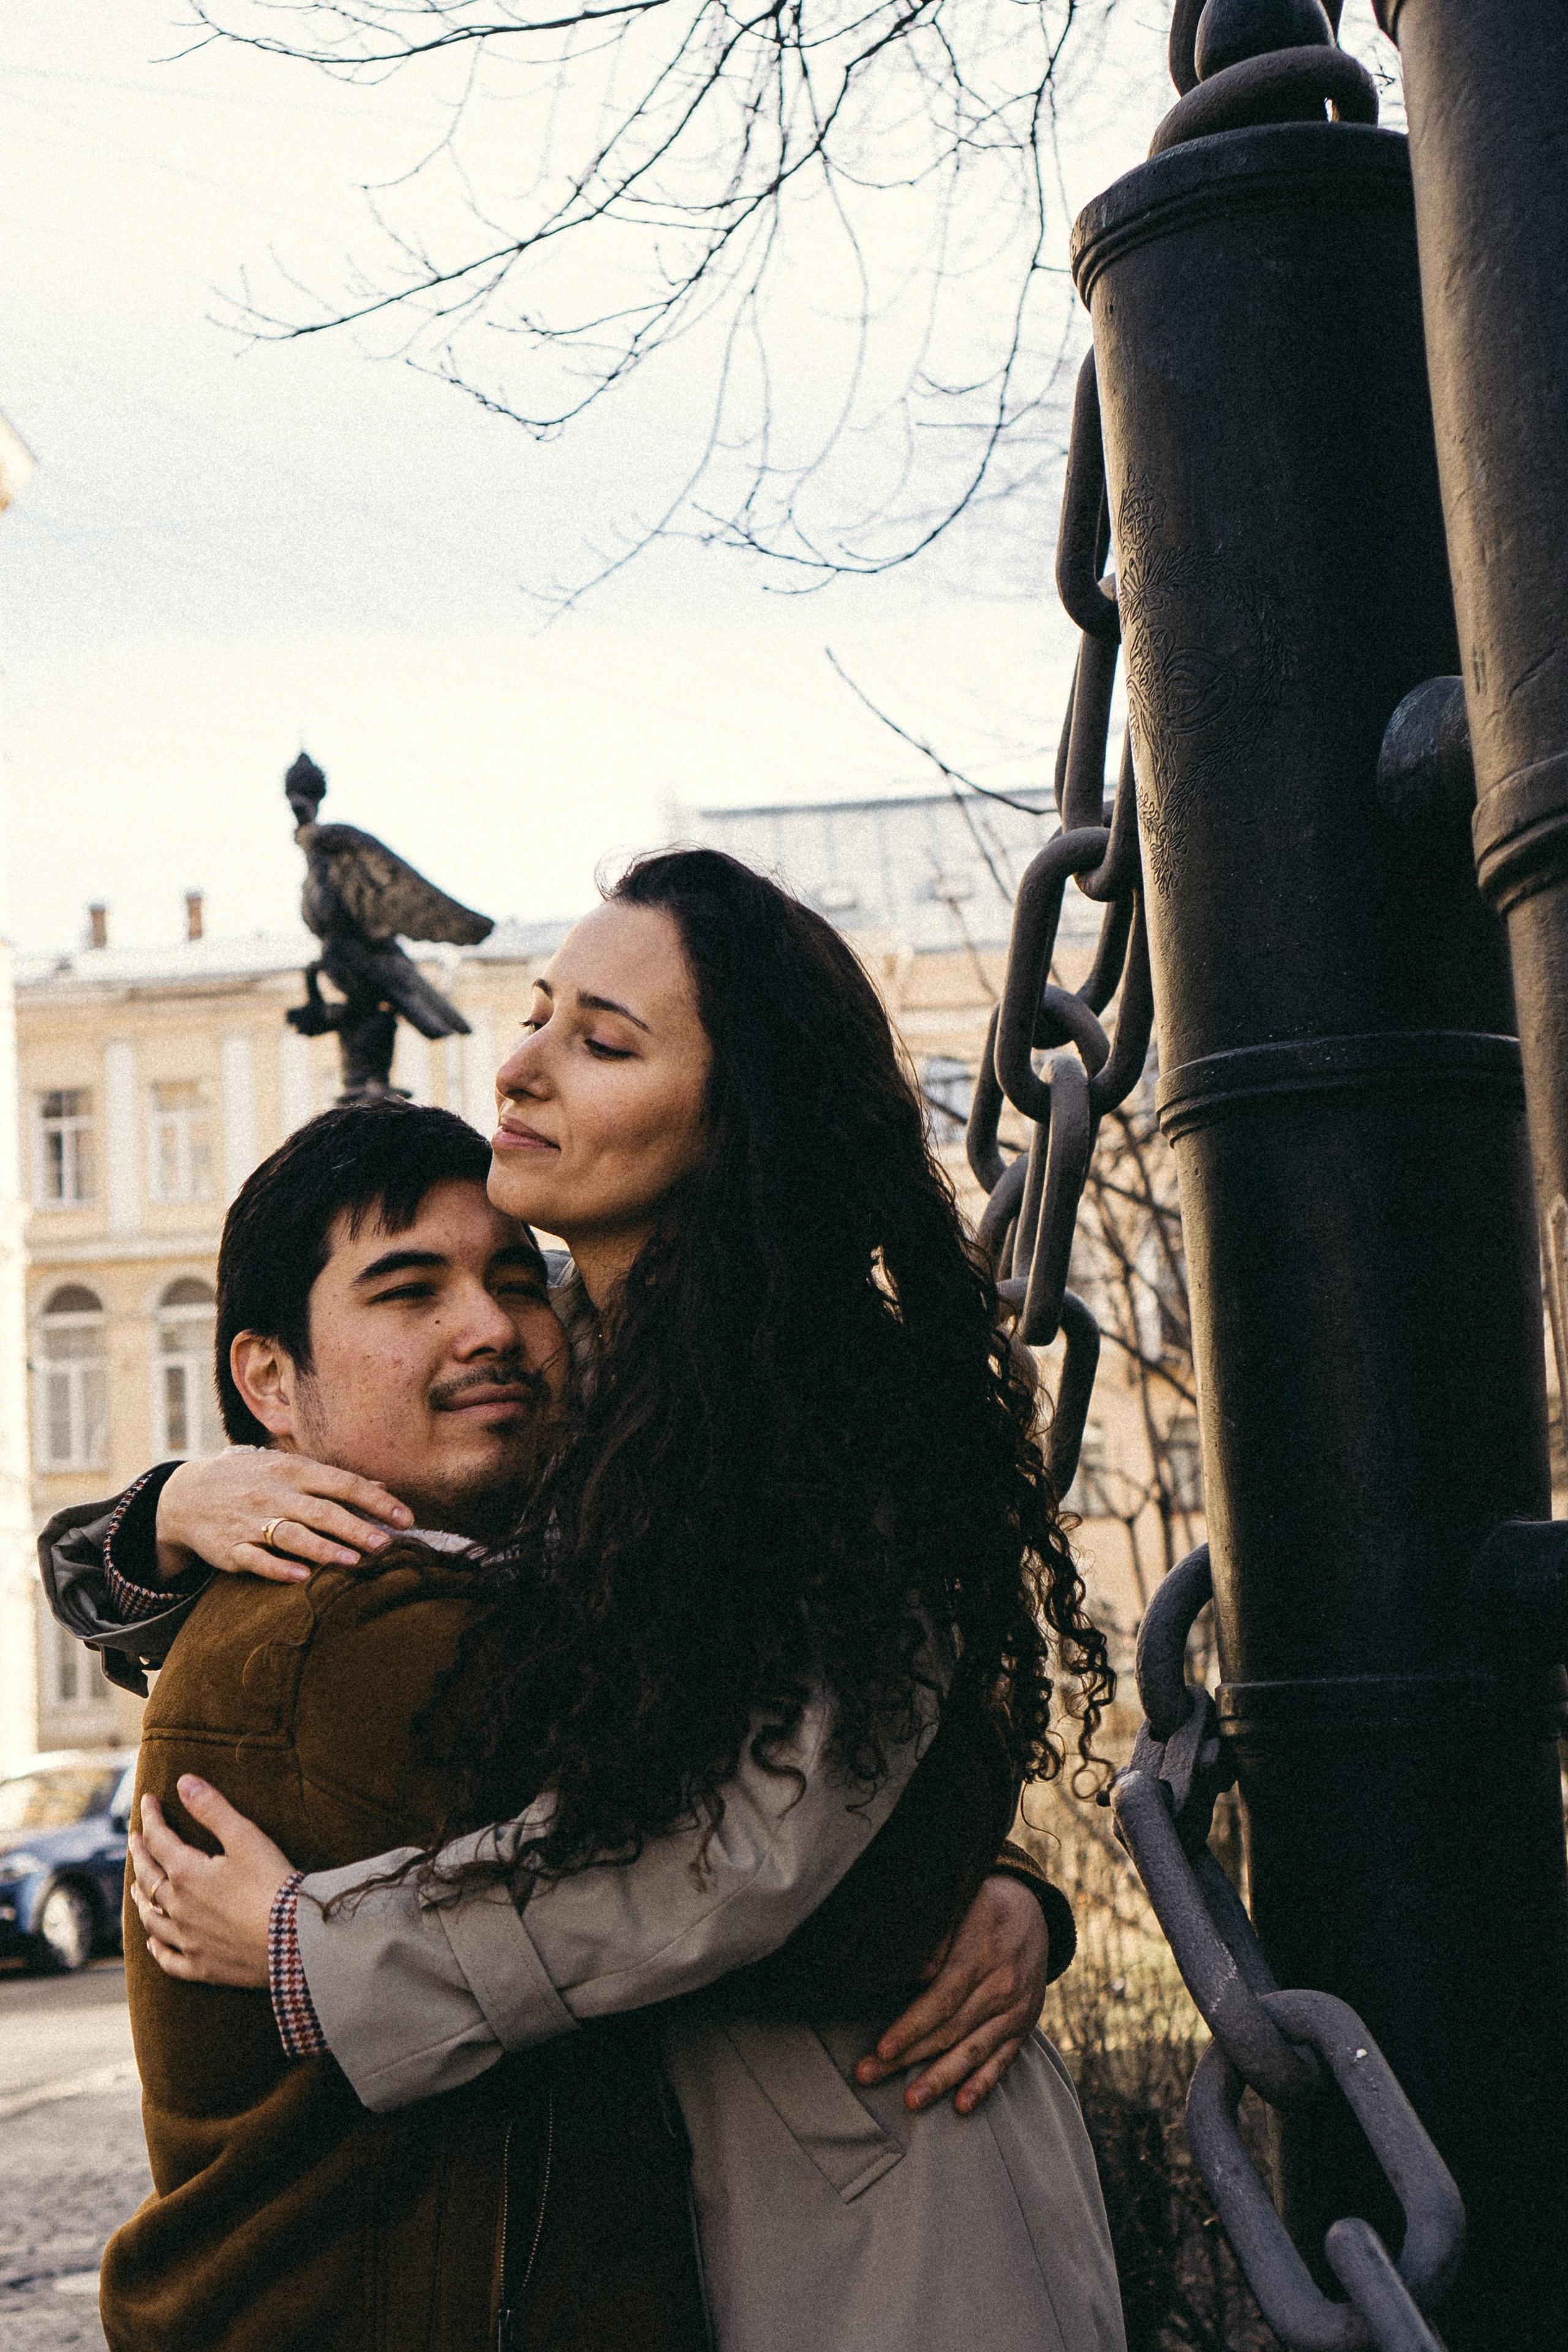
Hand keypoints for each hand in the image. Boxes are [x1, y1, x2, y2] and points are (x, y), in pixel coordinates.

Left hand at [128, 1782, 291, 1987]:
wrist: (294, 1938)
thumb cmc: (272, 1883)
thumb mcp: (245, 1837)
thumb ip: (212, 1808)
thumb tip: (183, 1782)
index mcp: (186, 1873)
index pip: (158, 1839)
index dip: (151, 1817)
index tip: (148, 1801)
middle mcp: (178, 1908)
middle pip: (149, 1876)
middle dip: (140, 1853)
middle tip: (136, 1838)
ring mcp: (188, 1940)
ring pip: (152, 1918)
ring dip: (142, 1897)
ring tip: (138, 1885)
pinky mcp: (202, 1966)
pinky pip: (169, 1959)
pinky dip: (157, 1948)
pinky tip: (153, 1942)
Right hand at [156, 1451, 414, 1584]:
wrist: (186, 1494)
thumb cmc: (253, 1480)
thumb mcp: (290, 1469)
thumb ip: (335, 1480)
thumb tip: (383, 1486)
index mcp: (294, 1471)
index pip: (343, 1483)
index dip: (375, 1500)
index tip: (406, 1518)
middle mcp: (274, 1494)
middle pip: (322, 1511)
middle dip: (356, 1528)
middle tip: (387, 1545)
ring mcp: (251, 1521)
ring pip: (291, 1535)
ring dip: (323, 1549)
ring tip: (354, 1561)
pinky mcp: (231, 1548)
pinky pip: (256, 1559)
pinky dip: (278, 1568)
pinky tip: (301, 1577)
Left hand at [855, 1874, 1047, 2115]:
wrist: (1034, 1910)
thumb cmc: (982, 1904)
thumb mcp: (962, 1902)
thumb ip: (938, 1935)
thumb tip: (915, 1970)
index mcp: (982, 1953)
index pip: (943, 1998)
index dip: (912, 2026)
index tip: (881, 2048)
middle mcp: (1003, 1985)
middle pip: (951, 2029)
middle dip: (909, 2057)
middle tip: (868, 2076)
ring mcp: (1016, 2010)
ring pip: (974, 2051)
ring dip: (941, 2079)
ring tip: (911, 2101)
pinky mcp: (1024, 2026)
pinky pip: (1004, 2060)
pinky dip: (983, 2084)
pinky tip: (961, 2106)